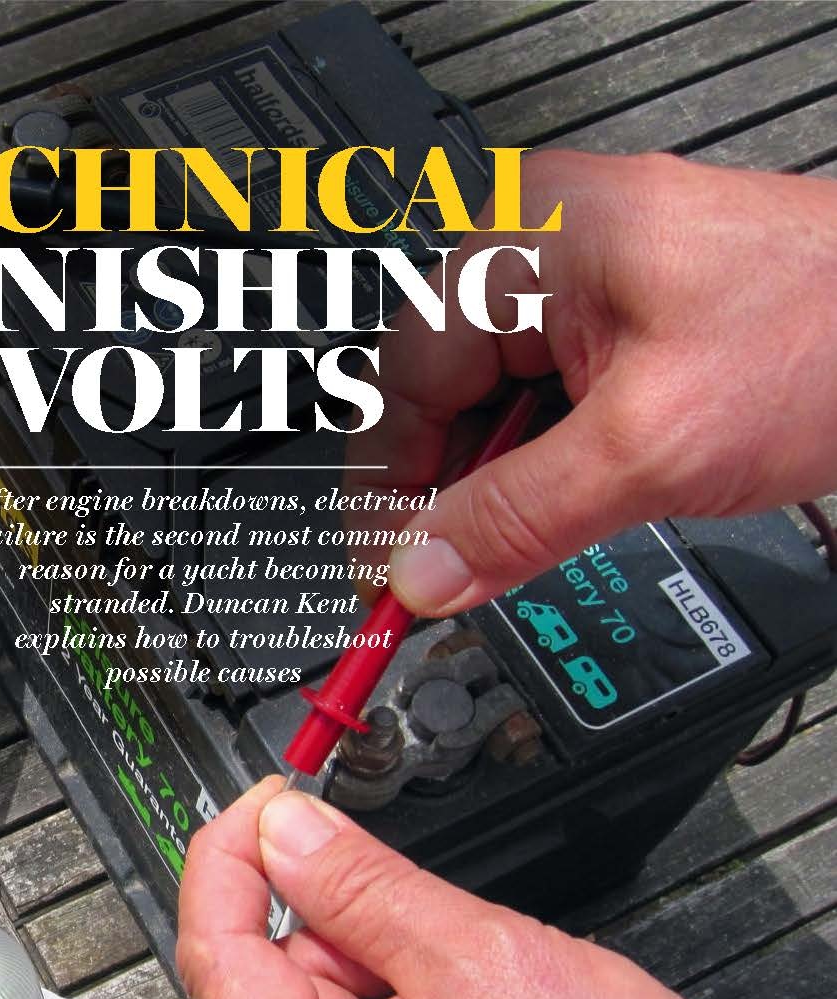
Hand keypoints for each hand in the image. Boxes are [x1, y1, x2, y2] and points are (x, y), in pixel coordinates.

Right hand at [348, 151, 836, 614]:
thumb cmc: (828, 332)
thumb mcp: (647, 450)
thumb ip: (518, 520)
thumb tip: (423, 571)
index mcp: (527, 240)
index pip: (403, 380)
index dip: (387, 493)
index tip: (387, 577)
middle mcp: (548, 247)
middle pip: (444, 394)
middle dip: (448, 493)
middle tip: (453, 578)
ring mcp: (592, 281)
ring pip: (500, 407)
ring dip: (505, 486)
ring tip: (533, 538)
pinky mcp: (631, 320)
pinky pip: (554, 403)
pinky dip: (553, 468)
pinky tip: (578, 503)